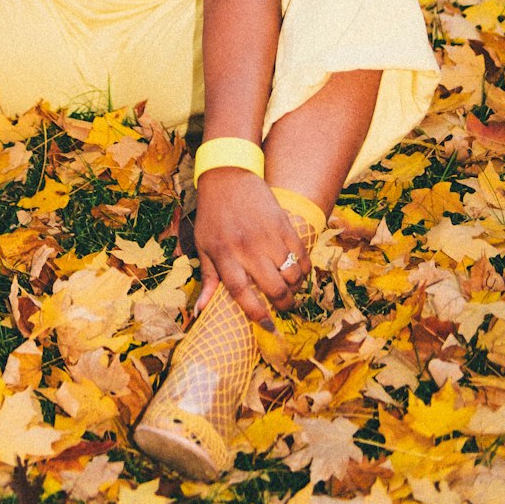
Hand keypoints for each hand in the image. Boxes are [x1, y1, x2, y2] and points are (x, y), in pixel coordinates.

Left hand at [192, 168, 308, 326]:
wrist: (228, 178)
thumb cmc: (212, 215)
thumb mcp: (203, 245)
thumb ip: (207, 279)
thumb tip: (200, 312)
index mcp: (224, 254)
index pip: (241, 292)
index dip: (256, 313)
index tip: (267, 324)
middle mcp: (248, 248)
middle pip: (275, 288)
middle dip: (284, 304)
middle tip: (283, 306)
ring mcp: (268, 236)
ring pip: (292, 274)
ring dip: (295, 287)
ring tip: (289, 287)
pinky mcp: (284, 225)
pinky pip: (302, 256)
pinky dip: (304, 269)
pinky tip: (297, 270)